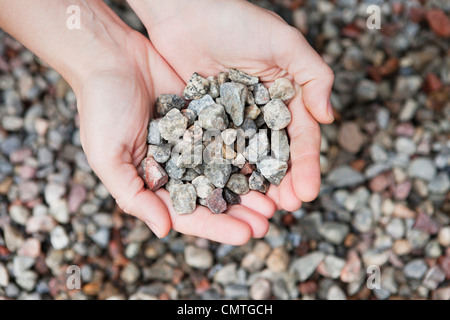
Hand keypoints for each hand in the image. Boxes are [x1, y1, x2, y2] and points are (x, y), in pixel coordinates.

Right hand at [76, 30, 274, 243]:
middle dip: (241, 211)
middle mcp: (178, 166)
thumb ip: (133, 195)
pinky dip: (250, 149)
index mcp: (154, 182)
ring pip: (228, 170)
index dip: (217, 227)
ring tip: (277, 197)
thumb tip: (164, 231)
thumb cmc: (100, 107)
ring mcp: (195, 142)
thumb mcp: (107, 157)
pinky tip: (271, 159)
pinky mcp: (207, 116)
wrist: (111, 56)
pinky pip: (232, 136)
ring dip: (252, 186)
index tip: (246, 235)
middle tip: (269, 220)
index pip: (189, 214)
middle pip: (214, 196)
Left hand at [128, 0, 334, 211]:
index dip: (306, 166)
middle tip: (285, 209)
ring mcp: (232, 120)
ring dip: (256, 186)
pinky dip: (224, 174)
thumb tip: (328, 117)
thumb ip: (312, 76)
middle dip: (283, 183)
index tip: (306, 193)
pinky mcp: (206, 122)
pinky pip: (217, 152)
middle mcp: (261, 113)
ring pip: (248, 160)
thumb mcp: (283, 42)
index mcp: (285, 97)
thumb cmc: (235, 21)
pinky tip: (227, 193)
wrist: (185, 11)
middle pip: (275, 155)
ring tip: (260, 210)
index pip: (300, 138)